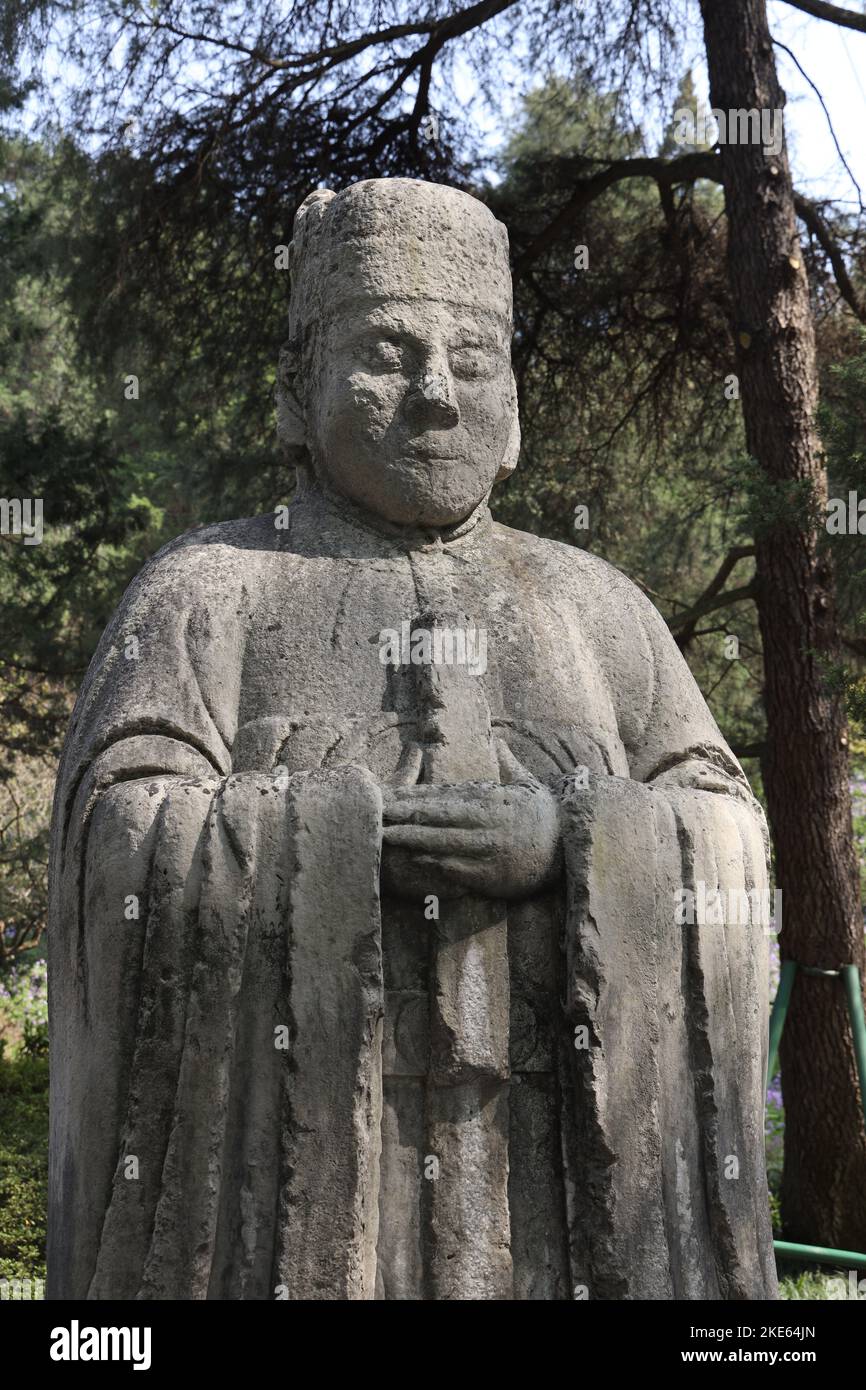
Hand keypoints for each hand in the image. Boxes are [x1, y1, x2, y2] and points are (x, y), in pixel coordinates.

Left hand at [381, 777, 561, 901]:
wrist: (574, 848)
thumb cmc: (547, 817)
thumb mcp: (529, 785)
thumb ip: (509, 764)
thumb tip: (500, 742)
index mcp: (490, 799)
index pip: (443, 797)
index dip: (413, 797)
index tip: (388, 795)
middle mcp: (487, 821)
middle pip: (438, 816)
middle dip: (405, 814)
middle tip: (375, 811)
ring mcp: (489, 848)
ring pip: (444, 841)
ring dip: (413, 838)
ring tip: (386, 835)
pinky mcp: (493, 874)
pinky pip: (460, 868)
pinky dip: (436, 863)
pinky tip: (415, 860)